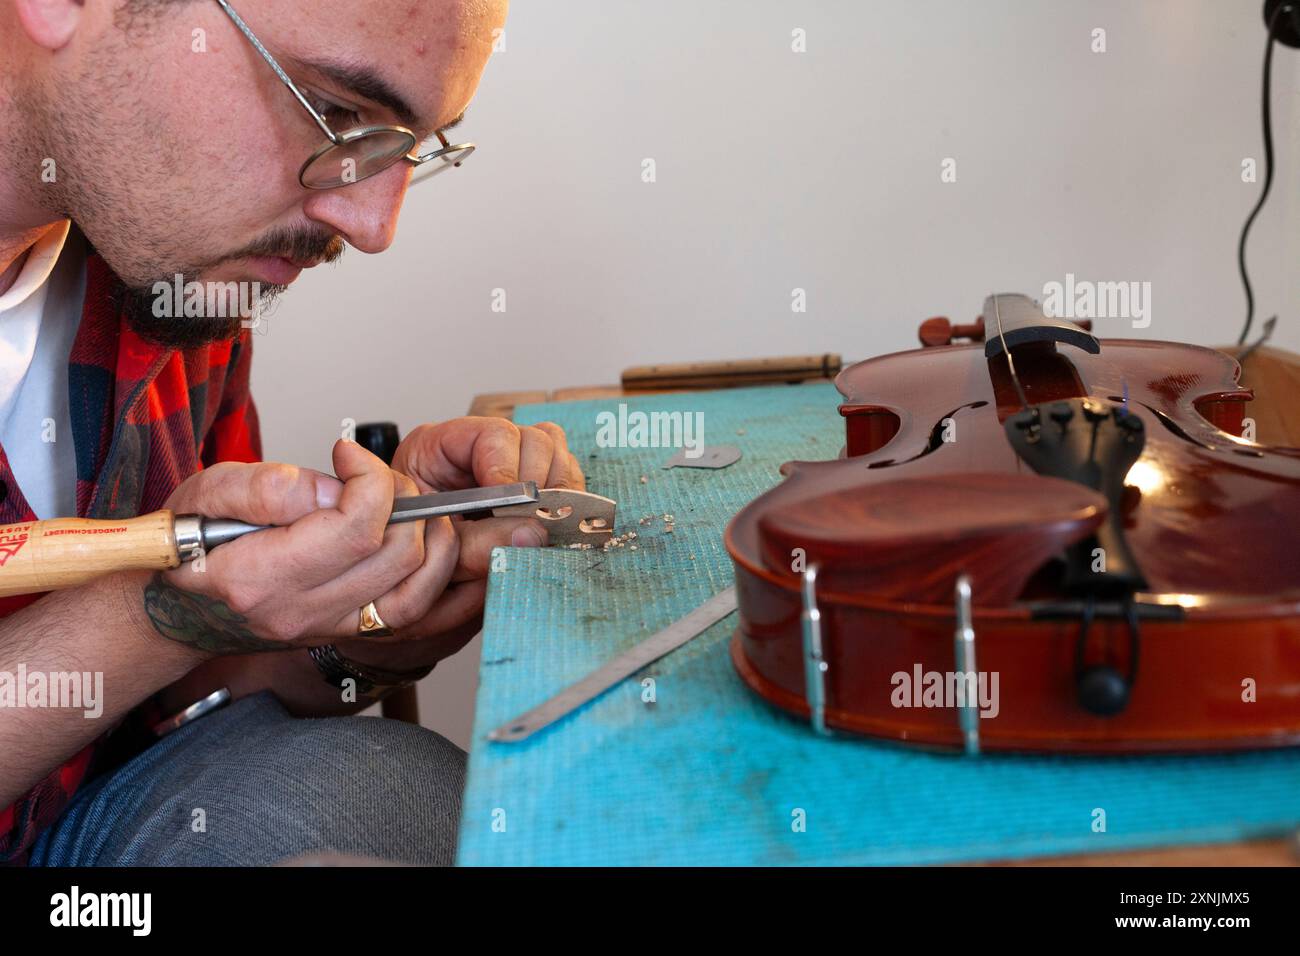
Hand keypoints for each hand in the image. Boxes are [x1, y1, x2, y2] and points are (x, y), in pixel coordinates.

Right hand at [148, 441, 464, 654]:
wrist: (175, 605)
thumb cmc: (188, 541)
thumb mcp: (208, 493)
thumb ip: (269, 487)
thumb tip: (334, 488)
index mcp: (261, 576)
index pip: (355, 529)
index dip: (371, 480)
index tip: (350, 455)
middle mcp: (301, 611)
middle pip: (396, 556)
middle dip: (405, 501)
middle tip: (379, 477)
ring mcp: (328, 628)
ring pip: (417, 589)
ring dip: (431, 538)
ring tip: (407, 502)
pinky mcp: (347, 632)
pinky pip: (413, 610)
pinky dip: (433, 571)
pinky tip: (425, 537)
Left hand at [391, 417, 585, 581]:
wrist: (408, 573)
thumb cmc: (413, 553)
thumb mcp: (436, 550)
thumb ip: (477, 545)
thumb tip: (532, 535)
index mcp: (438, 447)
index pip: (491, 435)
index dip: (508, 468)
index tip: (514, 504)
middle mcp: (479, 448)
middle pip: (534, 439)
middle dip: (539, 483)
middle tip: (531, 522)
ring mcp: (510, 464)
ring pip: (556, 455)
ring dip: (555, 492)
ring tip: (538, 526)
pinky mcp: (531, 486)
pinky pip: (564, 479)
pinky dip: (563, 503)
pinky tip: (548, 527)